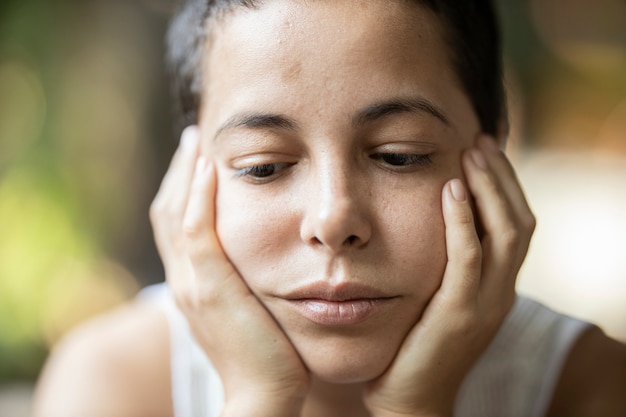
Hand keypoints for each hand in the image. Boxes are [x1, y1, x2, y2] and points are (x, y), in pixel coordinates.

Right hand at [150, 126, 308, 416]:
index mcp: (193, 285)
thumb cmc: (268, 354)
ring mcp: (192, 283)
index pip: (177, 225)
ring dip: (185, 173)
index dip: (183, 189)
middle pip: (168, 212)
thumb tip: (264, 258)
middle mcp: (184, 280)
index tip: (198, 160)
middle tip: (193, 139)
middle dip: (179, 173)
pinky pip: (196, 229)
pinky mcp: (210, 286)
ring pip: (176, 213)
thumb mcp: (251, 310)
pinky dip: (198, 195)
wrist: (263, 394)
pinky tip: (210, 166)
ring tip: (197, 140)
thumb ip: (247, 282)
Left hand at [364, 135, 535, 416]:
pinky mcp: (458, 315)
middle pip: (518, 222)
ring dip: (489, 188)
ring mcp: (485, 305)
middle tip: (479, 141)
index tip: (483, 150)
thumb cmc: (414, 342)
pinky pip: (468, 258)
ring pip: (504, 234)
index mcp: (497, 286)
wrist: (409, 396)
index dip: (504, 185)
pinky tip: (450, 189)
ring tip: (470, 152)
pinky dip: (463, 220)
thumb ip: (446, 263)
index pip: (515, 225)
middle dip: (501, 177)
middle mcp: (500, 292)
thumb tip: (433, 219)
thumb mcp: (439, 295)